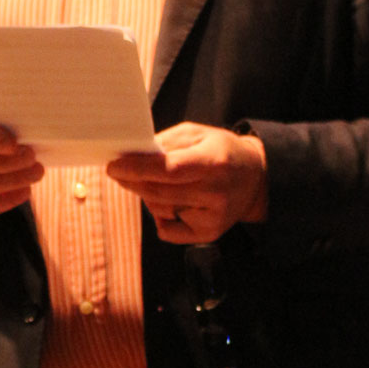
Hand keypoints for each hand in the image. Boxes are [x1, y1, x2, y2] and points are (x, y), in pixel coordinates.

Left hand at [107, 122, 266, 243]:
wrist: (254, 178)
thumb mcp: (197, 133)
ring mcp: (213, 217)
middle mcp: (215, 193)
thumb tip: (134, 154)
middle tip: (118, 171)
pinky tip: (169, 201)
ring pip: (160, 209)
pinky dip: (159, 215)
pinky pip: (168, 230)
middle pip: (160, 192)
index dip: (137, 169)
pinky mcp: (209, 234)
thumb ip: (166, 142)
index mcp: (213, 162)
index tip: (113, 166)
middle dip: (132, 181)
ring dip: (145, 195)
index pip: (169, 170)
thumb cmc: (220, 150)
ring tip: (151, 180)